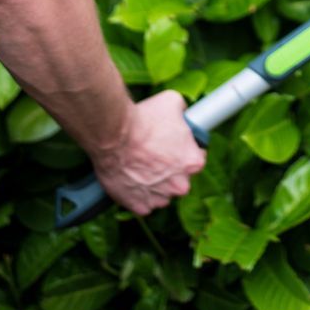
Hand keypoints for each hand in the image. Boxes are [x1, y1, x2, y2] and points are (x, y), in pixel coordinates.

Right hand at [92, 91, 205, 216]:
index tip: (173, 147)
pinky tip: (131, 179)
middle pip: (180, 179)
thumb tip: (184, 113)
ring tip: (139, 166)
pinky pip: (143, 203)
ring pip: (162, 193)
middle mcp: (181, 185)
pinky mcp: (140, 206)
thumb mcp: (172, 102)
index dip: (184, 151)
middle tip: (153, 155)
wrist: (113, 136)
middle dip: (170, 170)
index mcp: (193, 162)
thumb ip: (183, 111)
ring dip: (154, 183)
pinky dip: (138, 194)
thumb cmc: (143, 120)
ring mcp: (160, 198)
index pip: (196, 159)